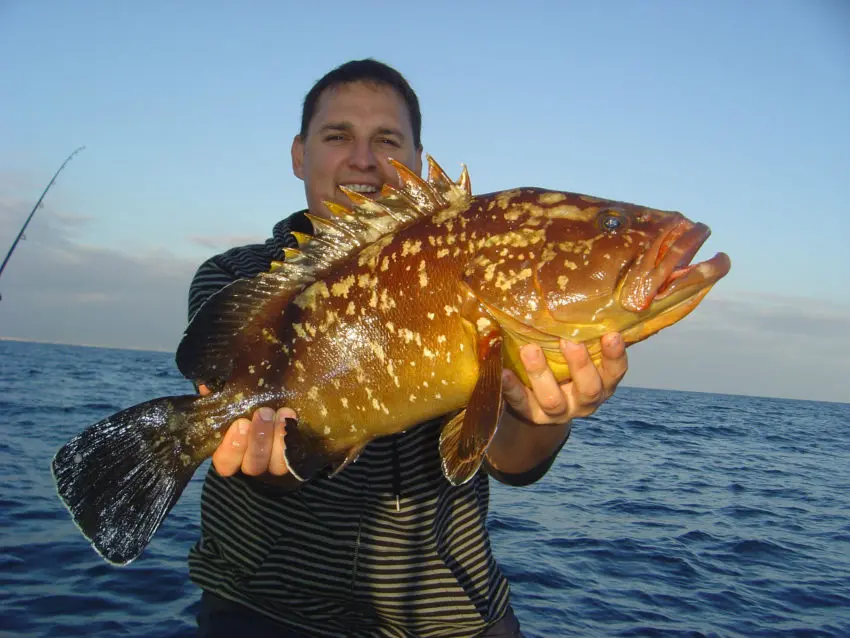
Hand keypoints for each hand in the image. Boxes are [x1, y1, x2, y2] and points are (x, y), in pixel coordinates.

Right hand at [197, 384, 295, 476]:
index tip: (240, 423)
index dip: (232, 448)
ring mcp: (275, 462)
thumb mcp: (232, 396)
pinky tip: (293, 417)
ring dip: (278, 437)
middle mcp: (253, 462)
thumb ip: (218, 393)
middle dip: (258, 439)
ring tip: (281, 413)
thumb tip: (206, 386)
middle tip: (263, 412)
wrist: (282, 404)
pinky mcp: (295, 457)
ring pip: (277, 464)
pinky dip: (294, 437)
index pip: (226, 463)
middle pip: (254, 464)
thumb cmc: (250, 400)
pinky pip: (296, 456)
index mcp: (232, 452)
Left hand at [501, 332, 627, 425]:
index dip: (615, 355)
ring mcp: (560, 413)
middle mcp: (585, 402)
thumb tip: (579, 294)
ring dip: (541, 374)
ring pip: (553, 400)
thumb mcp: (580, 354)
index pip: (615, 372)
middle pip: (588, 389)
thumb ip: (583, 335)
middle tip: (568, 340)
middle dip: (579, 364)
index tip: (611, 334)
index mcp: (602, 384)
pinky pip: (523, 405)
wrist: (542, 402)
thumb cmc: (566, 366)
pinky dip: (513, 389)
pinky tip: (504, 373)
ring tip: (530, 349)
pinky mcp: (534, 417)